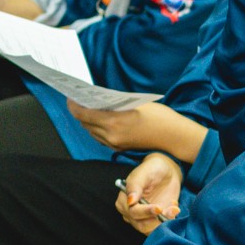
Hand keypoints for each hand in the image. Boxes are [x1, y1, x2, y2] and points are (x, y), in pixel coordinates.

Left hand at [68, 100, 209, 163]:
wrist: (173, 136)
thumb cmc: (159, 116)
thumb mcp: (135, 102)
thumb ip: (114, 102)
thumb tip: (98, 98)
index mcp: (113, 121)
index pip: (83, 113)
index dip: (74, 105)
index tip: (71, 97)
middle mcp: (110, 135)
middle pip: (85, 123)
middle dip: (79, 111)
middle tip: (78, 100)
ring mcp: (114, 143)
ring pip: (91, 131)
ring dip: (87, 120)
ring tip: (87, 109)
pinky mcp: (119, 147)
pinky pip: (100, 138)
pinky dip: (96, 128)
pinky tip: (99, 120)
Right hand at [116, 153, 183, 234]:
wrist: (166, 172)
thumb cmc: (152, 169)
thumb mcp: (144, 173)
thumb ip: (135, 185)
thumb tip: (130, 201)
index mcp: (124, 201)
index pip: (132, 212)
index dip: (145, 212)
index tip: (159, 207)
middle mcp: (130, 213)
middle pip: (141, 225)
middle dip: (158, 220)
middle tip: (172, 210)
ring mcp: (143, 219)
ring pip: (151, 230)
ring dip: (165, 222)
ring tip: (174, 208)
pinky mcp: (154, 222)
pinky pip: (160, 229)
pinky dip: (169, 222)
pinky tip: (174, 208)